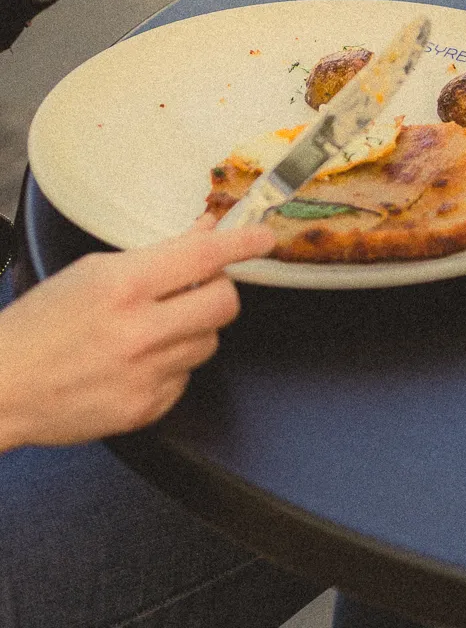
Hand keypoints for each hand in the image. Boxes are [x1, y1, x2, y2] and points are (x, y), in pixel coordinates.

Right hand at [0, 221, 274, 450]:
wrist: (4, 386)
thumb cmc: (41, 324)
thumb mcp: (94, 271)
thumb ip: (157, 255)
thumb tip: (205, 232)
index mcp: (125, 286)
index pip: (205, 257)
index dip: (242, 244)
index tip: (264, 239)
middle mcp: (140, 331)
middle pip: (224, 303)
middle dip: (220, 290)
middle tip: (200, 286)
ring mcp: (144, 375)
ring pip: (209, 342)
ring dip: (194, 330)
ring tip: (156, 327)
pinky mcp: (144, 410)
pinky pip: (185, 378)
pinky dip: (173, 366)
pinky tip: (140, 361)